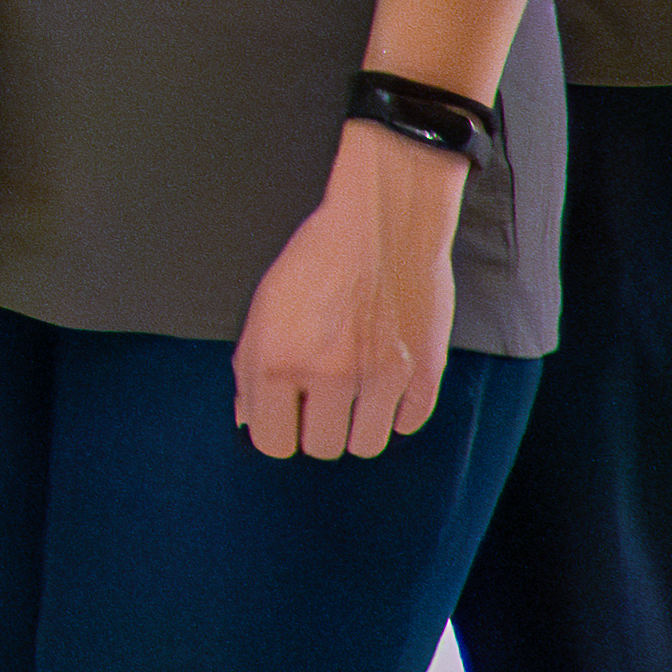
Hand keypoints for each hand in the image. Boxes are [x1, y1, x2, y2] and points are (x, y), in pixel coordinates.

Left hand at [237, 126, 471, 460]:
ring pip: (367, 445)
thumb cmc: (316, 260)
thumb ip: (250, 369)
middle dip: (317, 427)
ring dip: (357, 426)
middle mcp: (328, 375)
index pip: (272, 441)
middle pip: (321, 447)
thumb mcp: (264, 309)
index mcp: (277, 361)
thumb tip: (247, 420)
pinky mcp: (423, 372)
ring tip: (353, 393)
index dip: (278, 429)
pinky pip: (408, 424)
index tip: (286, 415)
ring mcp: (380, 377)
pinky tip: (385, 382)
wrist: (380, 224)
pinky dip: (396, 412)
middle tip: (321, 397)